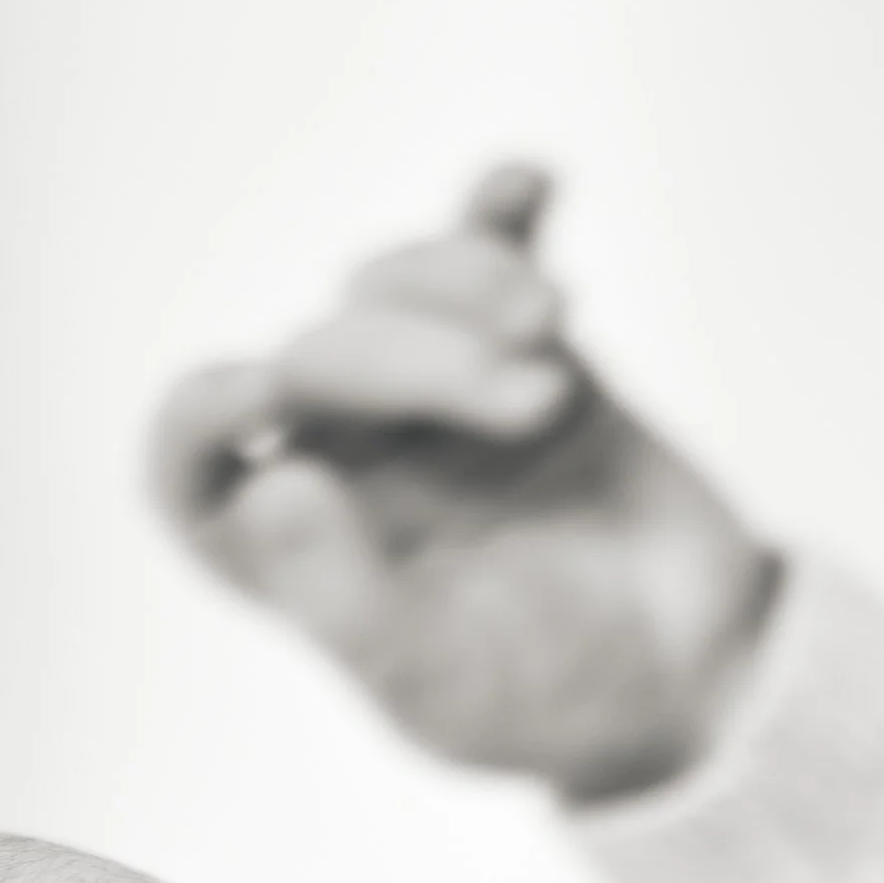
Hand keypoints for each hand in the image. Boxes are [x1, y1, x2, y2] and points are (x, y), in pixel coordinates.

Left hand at [147, 163, 780, 798]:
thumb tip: (270, 479)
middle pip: (318, 354)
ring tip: (554, 332)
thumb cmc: (549, 698)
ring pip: (390, 290)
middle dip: (418, 357)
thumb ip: (345, 595)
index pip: (191, 466)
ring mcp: (426, 401)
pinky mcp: (515, 353)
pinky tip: (528, 184)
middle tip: (528, 403)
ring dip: (465, 287)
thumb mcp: (440, 681)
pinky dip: (499, 218)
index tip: (260, 391)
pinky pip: (484, 257)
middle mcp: (342, 464)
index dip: (199, 415)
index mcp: (293, 555)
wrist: (692, 670)